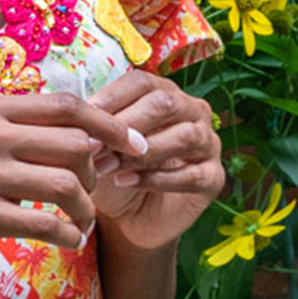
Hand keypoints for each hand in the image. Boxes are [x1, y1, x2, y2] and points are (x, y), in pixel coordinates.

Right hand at [0, 91, 147, 267]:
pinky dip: (68, 236)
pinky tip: (67, 241)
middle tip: (92, 194)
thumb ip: (10, 128)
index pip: (66, 104)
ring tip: (82, 223)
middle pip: (75, 143)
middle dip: (96, 173)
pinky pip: (45, 224)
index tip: (134, 143)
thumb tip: (72, 133)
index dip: (109, 123)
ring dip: (87, 210)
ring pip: (67, 185)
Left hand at [88, 69, 223, 252]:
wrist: (128, 216)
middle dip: (127, 124)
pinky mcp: (214, 178)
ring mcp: (208, 144)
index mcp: (164, 92)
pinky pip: (192, 174)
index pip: (143, 82)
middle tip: (94, 145)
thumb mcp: (102, 141)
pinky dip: (156, 179)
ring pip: (185, 136)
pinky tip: (127, 181)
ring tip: (108, 166)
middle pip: (166, 104)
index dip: (113, 96)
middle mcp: (192, 111)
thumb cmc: (114, 167)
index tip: (86, 114)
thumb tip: (84, 113)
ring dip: (142, 152)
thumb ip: (98, 123)